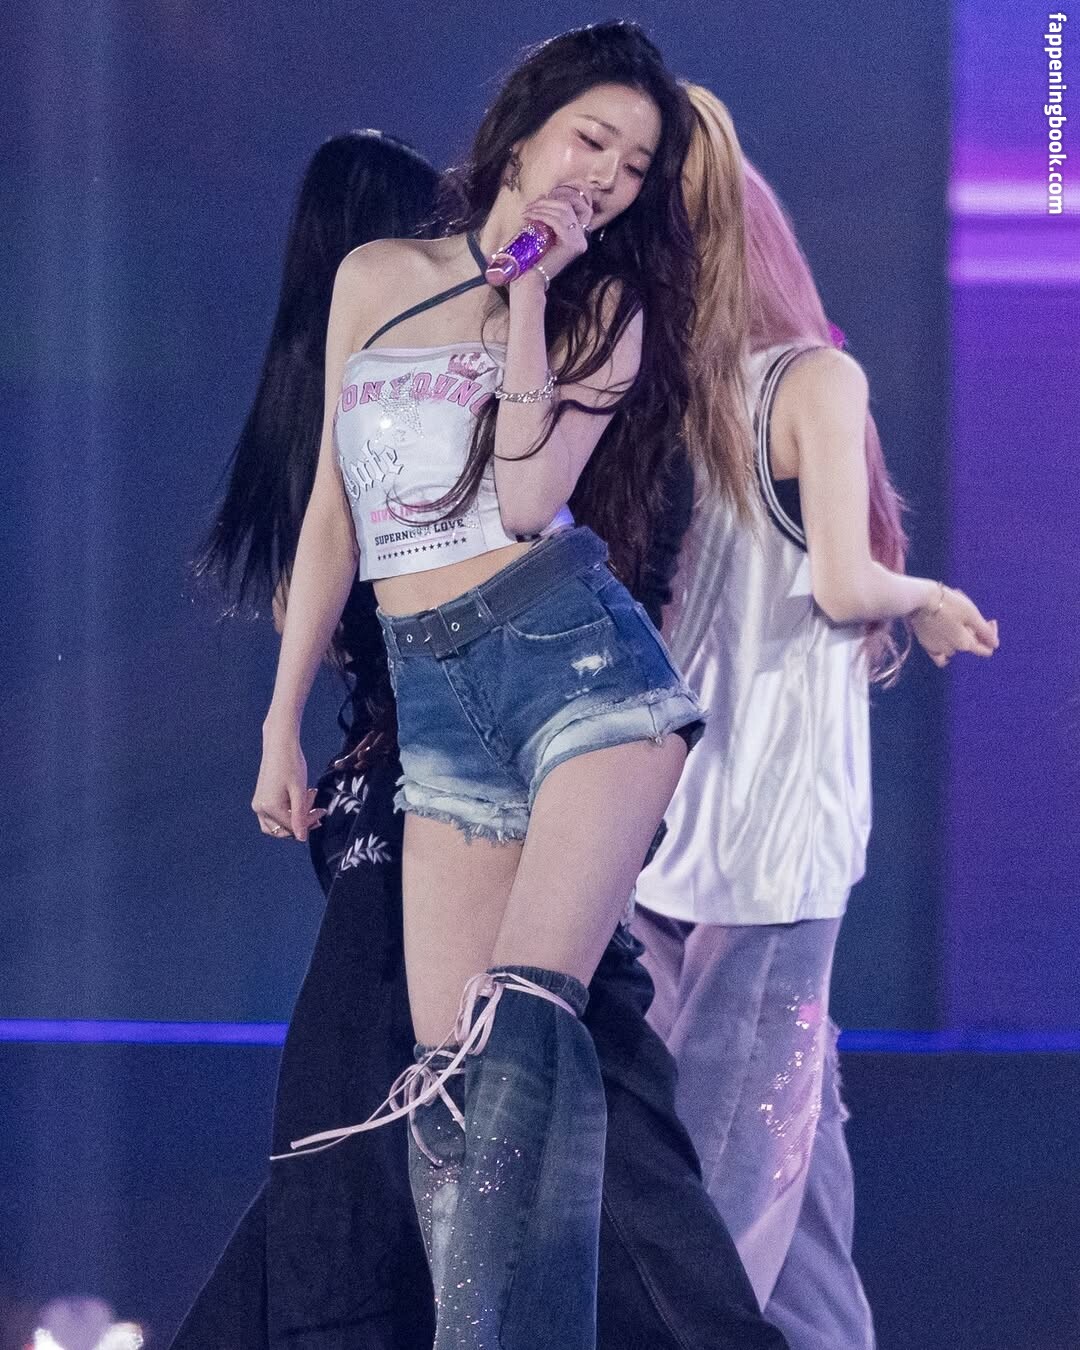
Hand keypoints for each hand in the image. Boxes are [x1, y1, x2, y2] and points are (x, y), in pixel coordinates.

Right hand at [252, 727, 325, 841]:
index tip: (323, 810)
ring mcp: (258, 804)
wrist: (280, 744)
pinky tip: (300, 798)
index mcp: (269, 808)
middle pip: (284, 829)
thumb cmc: (291, 764)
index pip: (292, 827)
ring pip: (278, 824)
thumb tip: (302, 839)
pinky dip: (288, 811)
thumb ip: (300, 816)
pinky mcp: (261, 798)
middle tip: (317, 807)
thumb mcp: (299, 791)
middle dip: (302, 821)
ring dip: (295, 818)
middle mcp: (259, 809)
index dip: (310, 822)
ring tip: (308, 801)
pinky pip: (275, 814)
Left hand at [517, 183, 593, 283]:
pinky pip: (557, 222)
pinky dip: (543, 216)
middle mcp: (581, 239)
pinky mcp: (571, 245)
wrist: (531, 279)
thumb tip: (542, 195)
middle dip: (546, 203)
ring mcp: (578, 242)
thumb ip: (545, 215)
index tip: (537, 202)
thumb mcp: (542, 232)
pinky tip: (531, 216)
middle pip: (566, 208)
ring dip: (542, 208)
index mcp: (577, 236)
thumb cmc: (534, 258)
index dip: (553, 201)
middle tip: (529, 206)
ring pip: (562, 212)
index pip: (569, 209)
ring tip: (527, 211)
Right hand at [911, 584, 998, 667]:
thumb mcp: (971, 614)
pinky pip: (939, 656)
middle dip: (974, 633)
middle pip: (970, 646)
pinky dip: (944, 653)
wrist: (920, 600)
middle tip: (971, 614)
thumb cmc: (949, 604)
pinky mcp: (926, 645)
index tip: (990, 621)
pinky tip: (945, 644)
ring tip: (955, 620)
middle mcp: (953, 650)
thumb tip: (995, 645)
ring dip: (959, 637)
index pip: (986, 649)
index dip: (992, 635)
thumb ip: (984, 631)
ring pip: (955, 649)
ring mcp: (938, 649)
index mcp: (965, 643)